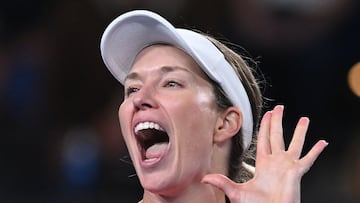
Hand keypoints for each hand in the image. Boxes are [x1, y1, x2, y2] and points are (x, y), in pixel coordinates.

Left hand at [202, 105, 327, 202]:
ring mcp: (288, 166)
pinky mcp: (297, 173)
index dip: (265, 126)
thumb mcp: (236, 192)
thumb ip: (222, 182)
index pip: (264, 139)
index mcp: (263, 163)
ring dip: (300, 132)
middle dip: (277, 121)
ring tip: (304, 119)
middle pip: (277, 136)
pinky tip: (322, 142)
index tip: (267, 115)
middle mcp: (276, 162)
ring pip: (295, 144)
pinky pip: (309, 159)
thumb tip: (204, 178)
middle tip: (279, 108)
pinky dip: (316, 151)